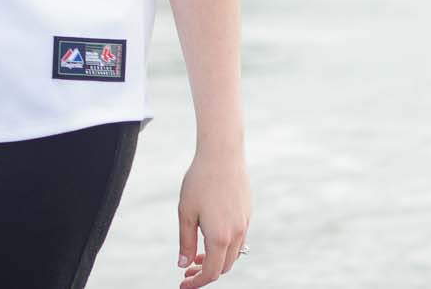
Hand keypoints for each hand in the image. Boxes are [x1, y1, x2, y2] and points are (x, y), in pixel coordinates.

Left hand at [177, 146, 250, 284]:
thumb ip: (186, 241)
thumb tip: (183, 264)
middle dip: (205, 273)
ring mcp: (245, 224)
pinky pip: (238, 239)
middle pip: (224, 267)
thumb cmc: (199, 181)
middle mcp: (237, 234)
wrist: (222, 155)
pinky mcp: (247, 214)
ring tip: (195, 254)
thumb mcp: (185, 212)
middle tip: (186, 270)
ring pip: (233, 254)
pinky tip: (209, 236)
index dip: (197, 282)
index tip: (183, 284)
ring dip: (215, 259)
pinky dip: (224, 246)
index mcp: (220, 237)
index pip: (211, 272)